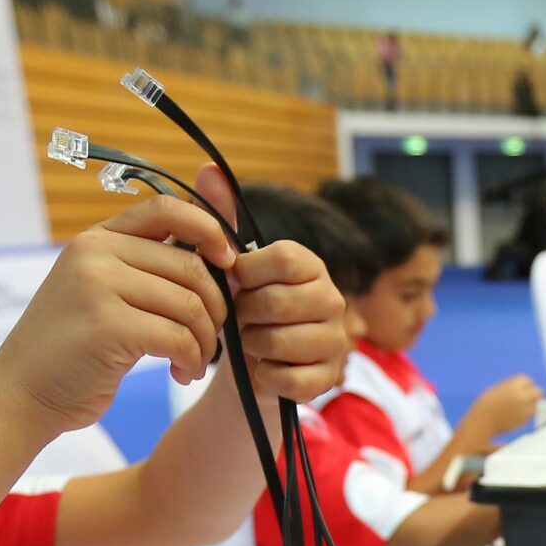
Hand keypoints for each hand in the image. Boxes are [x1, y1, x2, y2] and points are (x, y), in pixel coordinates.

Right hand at [0, 193, 228, 436]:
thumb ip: (147, 268)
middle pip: (191, 267)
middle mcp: (95, 253)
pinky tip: (181, 374)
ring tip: (192, 362)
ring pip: (191, 305)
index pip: (168, 209)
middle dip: (216, 308)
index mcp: (97, 239)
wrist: (21, 394)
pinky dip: (191, 360)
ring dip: (204, 342)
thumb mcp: (102, 292)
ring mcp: (98, 286)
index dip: (211, 230)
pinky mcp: (106, 325)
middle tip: (208, 339)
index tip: (229, 263)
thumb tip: (220, 251)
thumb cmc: (72, 350)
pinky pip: (179, 337)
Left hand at [202, 167, 348, 404]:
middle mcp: (333, 298)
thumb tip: (208, 167)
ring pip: (279, 342)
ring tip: (252, 346)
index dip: (246, 275)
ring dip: (252, 348)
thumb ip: (219, 218)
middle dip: (243, 316)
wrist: (247, 372)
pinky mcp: (330, 378)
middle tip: (240, 321)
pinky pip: (288, 378)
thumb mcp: (226, 267)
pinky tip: (264, 371)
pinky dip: (265, 377)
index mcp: (310, 265)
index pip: (280, 258)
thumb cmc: (239, 313)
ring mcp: (336, 340)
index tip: (235, 285)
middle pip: (275, 302)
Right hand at [465, 374, 544, 442]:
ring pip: (536, 405)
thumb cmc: (485, 405)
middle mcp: (521, 397)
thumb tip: (525, 388)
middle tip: (529, 396)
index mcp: (513, 386)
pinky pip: (529, 415)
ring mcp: (523, 410)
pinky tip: (513, 415)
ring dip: (531, 405)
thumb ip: (512, 388)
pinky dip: (525, 414)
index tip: (520, 388)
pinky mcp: (523, 421)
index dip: (524, 384)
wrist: (481, 422)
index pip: (527, 380)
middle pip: (538, 392)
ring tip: (519, 407)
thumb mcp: (497, 390)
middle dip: (534, 393)